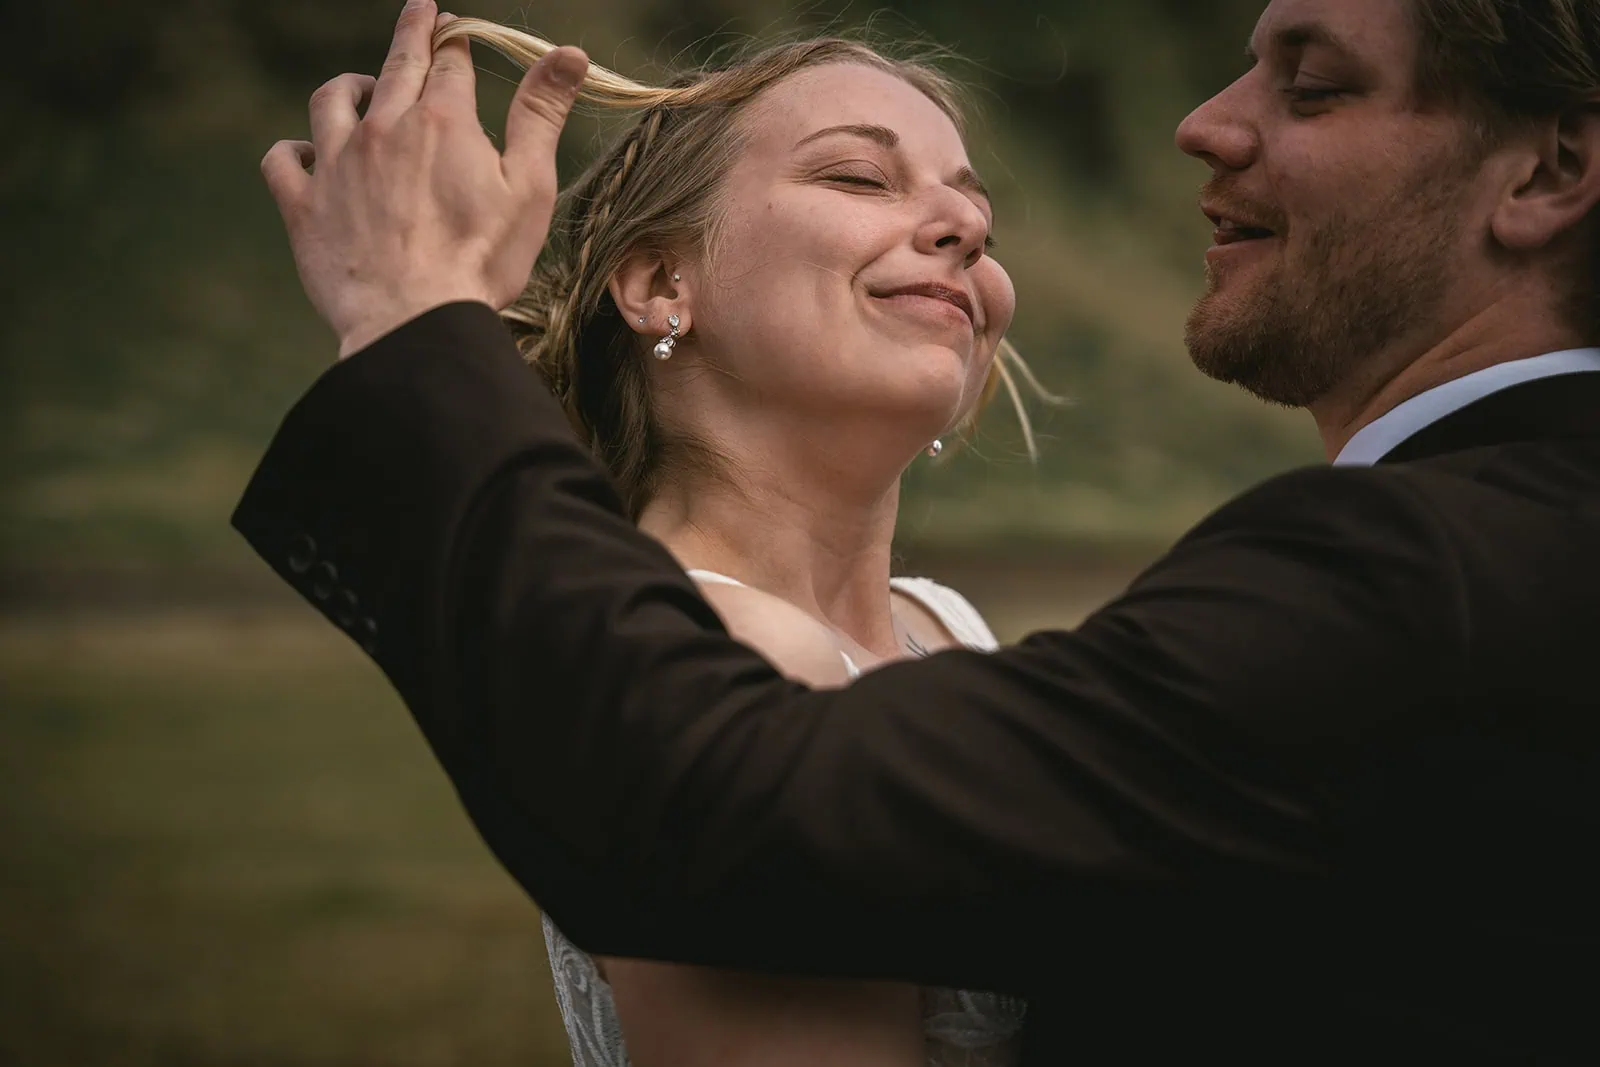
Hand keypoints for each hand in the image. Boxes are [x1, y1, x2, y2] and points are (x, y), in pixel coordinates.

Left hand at [260, 0, 588, 358]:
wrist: (414, 320)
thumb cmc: (481, 261)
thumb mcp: (530, 187)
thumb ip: (542, 114)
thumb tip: (570, 52)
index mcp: (442, 121)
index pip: (449, 60)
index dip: (455, 40)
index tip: (455, 28)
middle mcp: (382, 128)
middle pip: (395, 65)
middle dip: (411, 33)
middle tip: (419, 13)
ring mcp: (336, 164)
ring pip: (330, 100)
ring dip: (349, 87)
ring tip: (361, 88)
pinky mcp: (303, 205)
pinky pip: (282, 158)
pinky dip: (293, 150)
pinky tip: (306, 155)